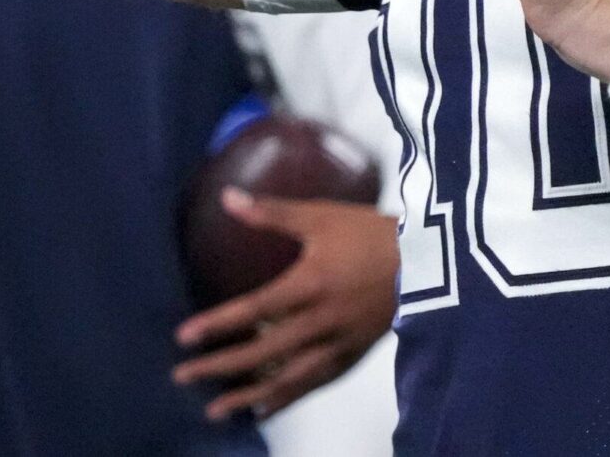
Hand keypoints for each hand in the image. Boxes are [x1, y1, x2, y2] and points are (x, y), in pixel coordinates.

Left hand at [172, 189, 398, 421]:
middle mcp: (319, 323)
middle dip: (219, 368)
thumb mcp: (320, 216)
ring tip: (215, 411)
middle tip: (182, 377)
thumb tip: (227, 198)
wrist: (427, 263)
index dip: (216, 326)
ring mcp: (337, 345)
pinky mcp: (352, 357)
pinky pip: (313, 385)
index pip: (252, 310)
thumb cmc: (369, 233)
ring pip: (285, 380)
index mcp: (308, 286)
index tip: (182, 338)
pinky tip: (263, 409)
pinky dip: (285, 399)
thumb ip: (271, 212)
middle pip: (260, 354)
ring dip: (247, 396)